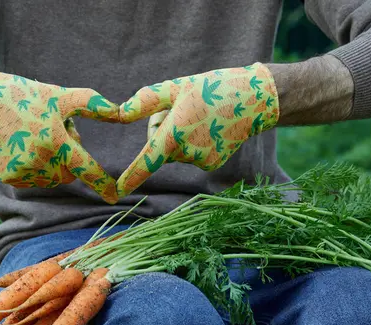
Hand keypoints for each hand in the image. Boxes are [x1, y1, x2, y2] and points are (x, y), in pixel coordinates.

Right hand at [0, 67, 119, 202]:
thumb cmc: (26, 96)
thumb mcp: (60, 96)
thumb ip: (94, 106)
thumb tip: (123, 113)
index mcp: (55, 140)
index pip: (85, 167)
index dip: (101, 183)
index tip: (113, 197)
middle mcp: (39, 160)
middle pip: (69, 173)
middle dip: (69, 160)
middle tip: (53, 134)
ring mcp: (23, 171)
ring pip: (53, 178)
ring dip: (52, 164)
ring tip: (36, 138)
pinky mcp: (10, 177)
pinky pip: (35, 180)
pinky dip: (36, 168)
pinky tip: (23, 147)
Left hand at [117, 63, 279, 196]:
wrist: (254, 100)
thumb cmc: (211, 89)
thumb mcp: (175, 87)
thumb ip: (145, 101)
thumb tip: (119, 114)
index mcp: (173, 136)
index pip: (146, 163)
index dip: (129, 178)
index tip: (117, 192)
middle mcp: (186, 154)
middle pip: (160, 148)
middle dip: (163, 131)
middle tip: (184, 109)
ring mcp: (201, 162)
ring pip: (177, 151)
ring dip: (180, 136)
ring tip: (201, 116)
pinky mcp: (212, 164)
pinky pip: (192, 155)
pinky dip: (195, 143)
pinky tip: (211, 128)